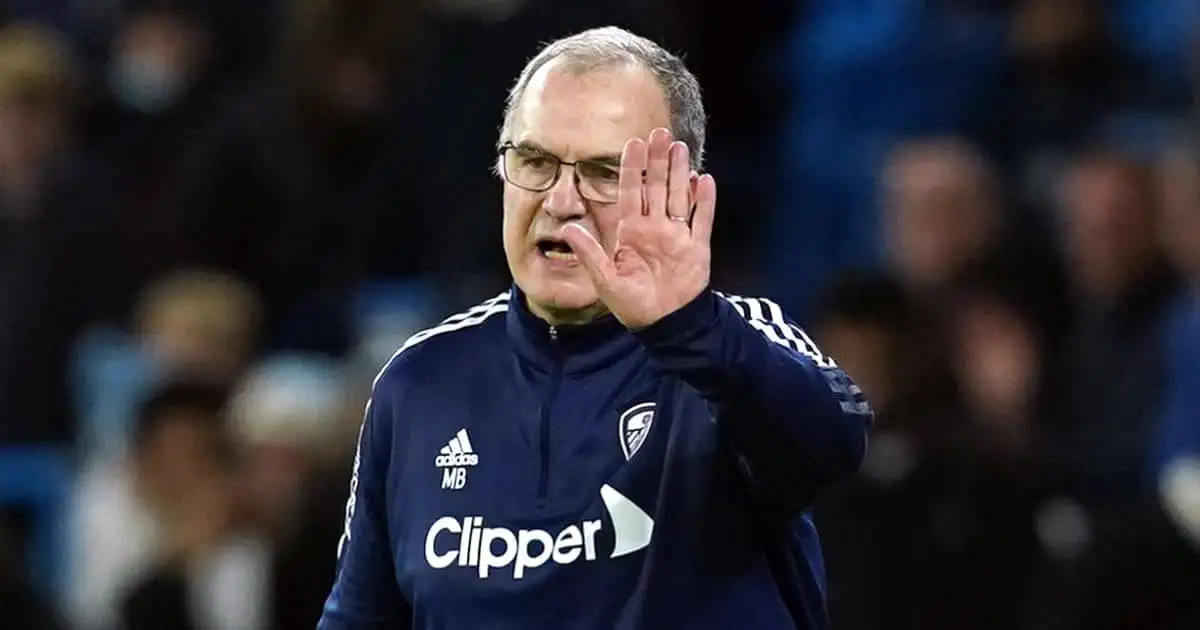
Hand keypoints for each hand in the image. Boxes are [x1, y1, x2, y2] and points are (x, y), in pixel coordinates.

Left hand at [559, 128, 716, 329]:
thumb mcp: (605, 279)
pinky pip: (702, 220)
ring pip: (680, 196)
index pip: (631, 192)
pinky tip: (705, 179)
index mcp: (631, 232)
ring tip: (681, 147)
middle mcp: (655, 228)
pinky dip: (705, 201)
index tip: (633, 143)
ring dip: (681, 172)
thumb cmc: (633, 304)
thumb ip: (589, 253)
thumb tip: (568, 229)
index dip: (633, 168)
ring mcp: (677, 235)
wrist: (664, 324)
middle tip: (660, 132)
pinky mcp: (697, 247)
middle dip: (659, 161)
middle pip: (657, 187)